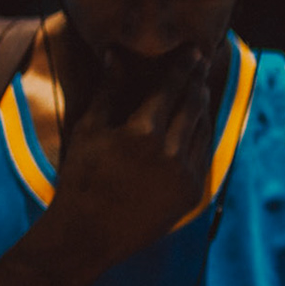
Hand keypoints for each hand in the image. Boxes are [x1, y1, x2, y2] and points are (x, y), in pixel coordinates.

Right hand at [46, 45, 215, 273]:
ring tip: (200, 89)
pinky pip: (202, 156)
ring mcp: (184, 176)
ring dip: (202, 107)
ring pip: (202, 130)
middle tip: (204, 62)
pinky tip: (198, 124)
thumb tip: (116, 54)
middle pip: (192, 107)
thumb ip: (109, 91)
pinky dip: (202, 135)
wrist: (89, 235)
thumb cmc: (81, 179)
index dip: (184, 67)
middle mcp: (170, 153)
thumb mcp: (89, 131)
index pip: (170, 89)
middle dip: (198, 82)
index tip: (195, 50)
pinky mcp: (191, 195)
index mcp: (142, 133)